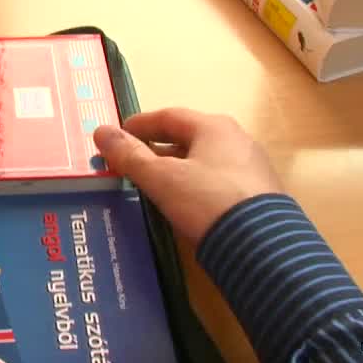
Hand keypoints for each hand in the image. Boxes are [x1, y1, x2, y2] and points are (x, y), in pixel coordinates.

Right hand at [93, 108, 283, 241]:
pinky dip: (195, 184)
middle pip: (188, 137)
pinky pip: (218, 179)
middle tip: (131, 160)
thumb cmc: (207, 201)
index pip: (169, 116)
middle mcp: (236, 139)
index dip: (140, 124)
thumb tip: (100, 131)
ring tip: (153, 183)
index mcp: (214, 127)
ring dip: (176, 167)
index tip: (118, 134)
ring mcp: (251, 167)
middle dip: (157, 147)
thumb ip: (130, 156)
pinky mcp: (259, 194)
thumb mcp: (162, 179)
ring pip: (204, 159)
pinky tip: (184, 202)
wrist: (262, 246)